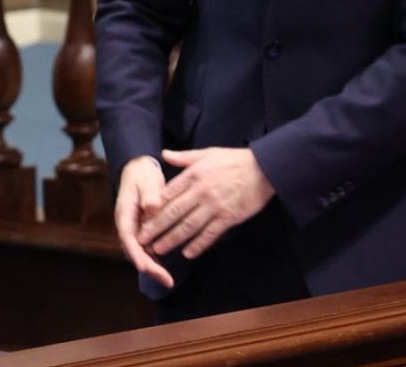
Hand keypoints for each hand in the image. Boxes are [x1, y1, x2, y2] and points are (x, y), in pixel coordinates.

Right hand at [114, 155, 172, 288]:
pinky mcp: (144, 232)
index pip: (128, 236)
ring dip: (153, 268)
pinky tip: (167, 272)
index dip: (136, 253)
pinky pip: (148, 250)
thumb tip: (152, 207)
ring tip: (168, 281)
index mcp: (125, 213)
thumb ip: (150, 194)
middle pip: (134, 251)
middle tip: (166, 280)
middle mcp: (128, 225)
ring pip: (141, 253)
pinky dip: (156, 261)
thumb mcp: (146, 180)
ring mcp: (135, 230)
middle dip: (148, 267)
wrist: (140, 170)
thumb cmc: (142, 175)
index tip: (144, 266)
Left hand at [138, 146, 273, 261]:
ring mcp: (215, 206)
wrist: (264, 168)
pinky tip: (188, 253)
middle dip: (156, 227)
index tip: (141, 218)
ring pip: (189, 226)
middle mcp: (201, 191)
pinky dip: (198, 244)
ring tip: (159, 250)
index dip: (153, 208)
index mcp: (193, 175)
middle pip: (174, 212)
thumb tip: (164, 154)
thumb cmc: (234, 160)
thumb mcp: (207, 153)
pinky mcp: (229, 217)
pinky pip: (210, 234)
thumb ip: (184, 157)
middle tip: (142, 240)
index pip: (168, 194)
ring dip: (172, 239)